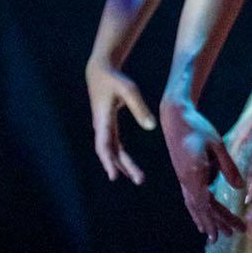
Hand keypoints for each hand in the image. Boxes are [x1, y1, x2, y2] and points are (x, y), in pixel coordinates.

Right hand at [87, 58, 155, 183]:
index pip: (104, 146)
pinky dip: (121, 156)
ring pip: (112, 151)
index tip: (114, 176)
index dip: (109, 161)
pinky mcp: (108, 126)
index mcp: (103, 120)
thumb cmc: (115, 80)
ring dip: (124, 164)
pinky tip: (129, 165)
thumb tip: (151, 127)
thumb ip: (139, 109)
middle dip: (123, 167)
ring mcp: (104, 128)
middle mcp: (101, 127)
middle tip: (140, 180)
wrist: (101, 72)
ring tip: (138, 177)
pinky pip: (114, 145)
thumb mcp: (129, 90)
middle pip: (110, 152)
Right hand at [159, 95, 245, 239]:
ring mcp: (183, 179)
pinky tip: (202, 218)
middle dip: (217, 223)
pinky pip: (192, 198)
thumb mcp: (217, 145)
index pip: (205, 205)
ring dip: (207, 220)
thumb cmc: (198, 128)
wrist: (175, 118)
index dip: (214, 221)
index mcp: (194, 176)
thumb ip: (227, 167)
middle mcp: (186, 181)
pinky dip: (198, 210)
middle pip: (202, 209)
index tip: (223, 234)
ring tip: (216, 236)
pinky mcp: (184, 175)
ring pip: (195, 206)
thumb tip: (239, 188)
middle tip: (233, 235)